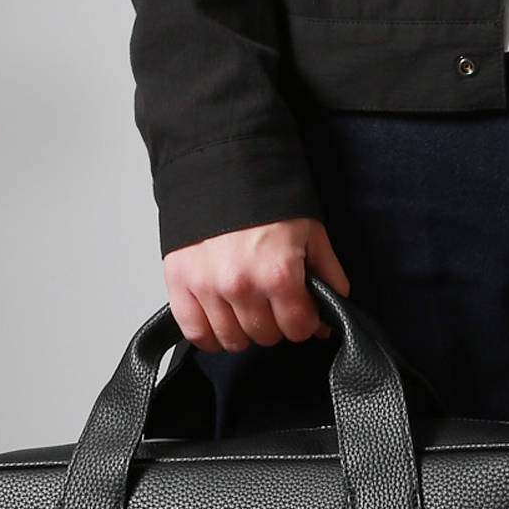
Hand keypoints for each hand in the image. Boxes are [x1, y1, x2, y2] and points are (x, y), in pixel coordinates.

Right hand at [163, 216, 350, 350]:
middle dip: (275, 323)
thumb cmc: (266, 199)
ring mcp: (207, 286)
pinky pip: (195, 332)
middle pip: (265, 335)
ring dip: (242, 330)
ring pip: (232, 340)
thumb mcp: (311, 233)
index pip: (298, 328)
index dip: (304, 321)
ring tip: (245, 307)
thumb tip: (329, 316)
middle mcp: (241, 284)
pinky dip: (208, 335)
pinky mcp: (179, 283)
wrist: (221, 168)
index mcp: (278, 272)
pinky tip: (219, 321)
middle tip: (272, 302)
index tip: (300, 311)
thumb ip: (327, 276)